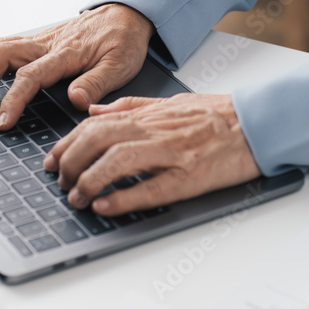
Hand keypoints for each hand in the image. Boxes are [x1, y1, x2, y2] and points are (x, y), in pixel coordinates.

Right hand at [0, 4, 153, 129]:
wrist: (126, 12)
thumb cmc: (123, 40)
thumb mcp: (121, 65)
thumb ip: (97, 83)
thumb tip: (76, 100)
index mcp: (65, 53)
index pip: (30, 76)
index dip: (12, 100)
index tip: (1, 121)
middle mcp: (45, 43)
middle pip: (0, 54)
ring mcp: (37, 40)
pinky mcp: (35, 41)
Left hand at [45, 94, 261, 215]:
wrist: (256, 123)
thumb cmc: (216, 115)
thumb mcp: (169, 102)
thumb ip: (130, 106)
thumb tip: (94, 109)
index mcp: (149, 116)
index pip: (95, 126)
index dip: (67, 143)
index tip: (52, 160)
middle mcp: (155, 131)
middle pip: (99, 140)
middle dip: (71, 162)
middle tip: (61, 182)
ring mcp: (172, 153)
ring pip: (118, 161)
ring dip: (90, 180)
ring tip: (76, 197)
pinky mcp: (189, 176)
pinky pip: (151, 188)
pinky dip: (124, 197)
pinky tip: (105, 206)